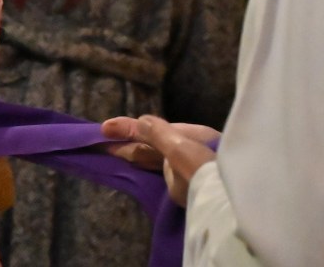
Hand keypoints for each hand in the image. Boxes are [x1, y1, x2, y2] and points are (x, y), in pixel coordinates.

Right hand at [102, 115, 220, 206]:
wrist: (222, 203)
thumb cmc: (203, 166)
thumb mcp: (179, 144)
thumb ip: (157, 132)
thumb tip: (139, 120)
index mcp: (191, 135)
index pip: (156, 128)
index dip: (130, 127)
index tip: (105, 127)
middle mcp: (187, 149)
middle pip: (152, 143)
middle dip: (127, 141)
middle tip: (100, 140)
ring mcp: (183, 169)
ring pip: (151, 158)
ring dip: (130, 154)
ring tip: (106, 151)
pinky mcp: (178, 188)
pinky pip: (154, 173)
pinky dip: (140, 168)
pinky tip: (126, 166)